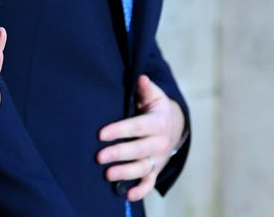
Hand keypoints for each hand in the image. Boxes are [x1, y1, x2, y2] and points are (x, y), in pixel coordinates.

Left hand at [96, 75, 184, 202]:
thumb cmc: (156, 108)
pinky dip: (140, 190)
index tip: (101, 134)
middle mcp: (159, 142)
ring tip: (108, 175)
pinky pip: (150, 183)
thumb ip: (146, 88)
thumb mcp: (154, 95)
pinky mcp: (156, 169)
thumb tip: (141, 78)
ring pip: (142, 168)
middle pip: (139, 150)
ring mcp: (158, 158)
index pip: (137, 127)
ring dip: (126, 173)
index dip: (119, 130)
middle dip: (119, 154)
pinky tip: (127, 195)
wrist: (174, 126)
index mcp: (158, 123)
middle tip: (99, 157)